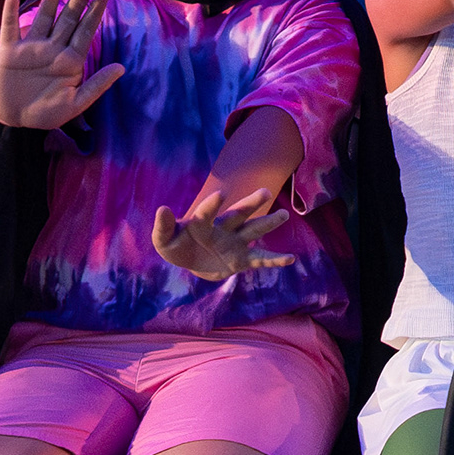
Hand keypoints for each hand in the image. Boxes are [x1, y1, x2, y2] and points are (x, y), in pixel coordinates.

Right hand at [0, 0, 125, 131]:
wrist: (13, 120)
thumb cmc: (45, 114)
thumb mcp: (75, 104)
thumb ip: (97, 86)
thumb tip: (121, 67)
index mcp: (69, 61)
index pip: (85, 33)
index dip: (94, 14)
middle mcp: (52, 49)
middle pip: (67, 19)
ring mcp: (30, 48)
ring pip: (42, 17)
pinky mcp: (9, 52)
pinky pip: (9, 27)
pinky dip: (10, 10)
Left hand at [153, 183, 303, 281]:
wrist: (191, 262)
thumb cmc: (178, 247)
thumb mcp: (164, 241)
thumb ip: (164, 227)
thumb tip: (163, 208)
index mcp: (203, 224)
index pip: (207, 213)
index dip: (211, 205)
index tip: (220, 194)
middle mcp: (223, 229)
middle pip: (238, 214)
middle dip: (250, 204)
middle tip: (264, 192)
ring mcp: (235, 243)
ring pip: (253, 231)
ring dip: (268, 224)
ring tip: (284, 215)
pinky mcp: (242, 260)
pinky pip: (260, 259)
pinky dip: (275, 260)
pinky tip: (290, 259)